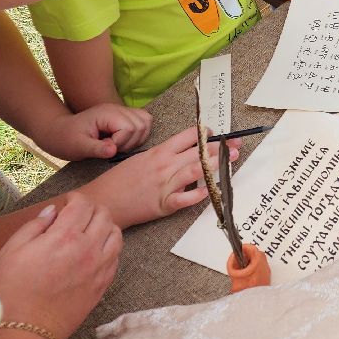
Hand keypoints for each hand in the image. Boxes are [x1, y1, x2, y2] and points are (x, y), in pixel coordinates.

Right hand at [0, 196, 120, 338]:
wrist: (25, 330)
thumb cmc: (11, 290)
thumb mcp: (12, 250)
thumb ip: (35, 225)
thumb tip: (53, 211)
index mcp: (65, 237)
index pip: (83, 204)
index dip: (75, 198)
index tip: (66, 203)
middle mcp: (88, 249)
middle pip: (103, 215)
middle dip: (90, 209)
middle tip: (76, 216)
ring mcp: (99, 268)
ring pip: (116, 234)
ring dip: (104, 227)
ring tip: (88, 231)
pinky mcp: (103, 284)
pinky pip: (116, 256)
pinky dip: (109, 247)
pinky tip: (94, 251)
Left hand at [41, 103, 152, 161]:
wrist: (59, 131)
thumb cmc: (66, 139)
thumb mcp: (78, 147)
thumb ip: (96, 149)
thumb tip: (113, 151)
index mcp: (107, 113)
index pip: (130, 127)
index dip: (122, 142)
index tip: (106, 149)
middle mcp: (117, 109)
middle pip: (142, 124)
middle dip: (131, 141)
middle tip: (112, 148)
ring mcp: (122, 111)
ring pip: (146, 121)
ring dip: (137, 138)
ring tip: (118, 146)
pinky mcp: (124, 117)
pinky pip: (143, 122)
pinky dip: (138, 135)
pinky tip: (123, 143)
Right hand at [83, 128, 239, 228]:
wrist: (102, 202)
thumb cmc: (120, 180)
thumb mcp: (141, 159)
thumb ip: (164, 155)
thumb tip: (186, 151)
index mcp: (159, 152)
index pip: (188, 137)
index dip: (205, 134)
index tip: (216, 135)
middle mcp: (164, 166)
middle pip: (197, 153)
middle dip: (219, 148)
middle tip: (236, 146)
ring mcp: (164, 185)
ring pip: (195, 171)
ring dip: (215, 165)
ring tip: (231, 161)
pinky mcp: (163, 204)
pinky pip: (185, 199)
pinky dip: (199, 194)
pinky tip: (211, 191)